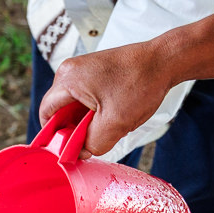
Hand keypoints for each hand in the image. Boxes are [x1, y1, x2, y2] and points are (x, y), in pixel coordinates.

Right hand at [39, 42, 169, 158]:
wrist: (166, 59)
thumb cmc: (142, 84)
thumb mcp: (115, 123)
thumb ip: (91, 144)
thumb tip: (80, 153)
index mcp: (67, 80)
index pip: (46, 113)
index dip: (54, 135)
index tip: (68, 148)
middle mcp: (69, 71)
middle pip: (59, 109)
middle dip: (73, 128)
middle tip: (92, 139)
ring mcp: (81, 69)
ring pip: (73, 105)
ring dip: (85, 120)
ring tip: (107, 125)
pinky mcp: (94, 70)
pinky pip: (84, 97)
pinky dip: (93, 110)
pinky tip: (111, 115)